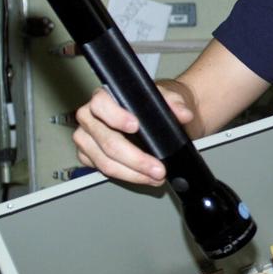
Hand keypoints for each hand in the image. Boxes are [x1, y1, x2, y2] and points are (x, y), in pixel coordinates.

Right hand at [71, 79, 196, 185]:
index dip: (116, 117)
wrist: (159, 116)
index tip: (135, 127)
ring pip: (105, 162)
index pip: (101, 104)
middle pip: (106, 141)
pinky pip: (105, 171)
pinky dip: (127, 176)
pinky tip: (144, 177)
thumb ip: (176, 103)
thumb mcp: (170, 97)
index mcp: (105, 96)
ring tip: (155, 176)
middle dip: (135, 159)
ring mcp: (89, 138)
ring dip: (133, 173)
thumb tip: (183, 113)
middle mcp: (91, 116)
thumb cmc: (157, 103)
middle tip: (157, 168)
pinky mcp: (90, 156)